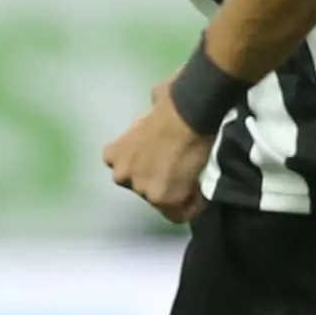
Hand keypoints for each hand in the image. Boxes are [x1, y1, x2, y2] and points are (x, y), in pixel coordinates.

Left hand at [103, 88, 212, 223]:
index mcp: (112, 155)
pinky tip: (202, 190)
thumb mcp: (149, 109)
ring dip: (178, 191)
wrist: (189, 110)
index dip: (153, 167)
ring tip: (196, 178)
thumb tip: (157, 101)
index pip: (130, 172)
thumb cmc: (173, 101)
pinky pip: (181, 213)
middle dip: (162, 180)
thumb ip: (148, 120)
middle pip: (144, 188)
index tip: (170, 160)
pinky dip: (194, 204)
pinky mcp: (162, 198)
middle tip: (183, 167)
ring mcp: (139, 189)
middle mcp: (120, 175)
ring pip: (162, 201)